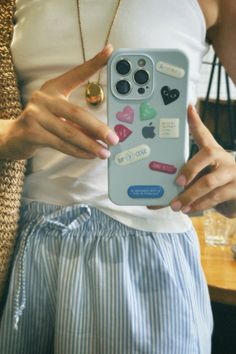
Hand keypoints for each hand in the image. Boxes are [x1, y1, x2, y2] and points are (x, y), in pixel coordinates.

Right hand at [0, 44, 118, 159]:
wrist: (13, 136)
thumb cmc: (42, 123)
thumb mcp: (59, 115)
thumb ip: (78, 120)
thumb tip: (104, 133)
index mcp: (53, 88)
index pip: (76, 74)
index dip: (93, 63)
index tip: (109, 51)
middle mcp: (44, 98)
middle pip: (77, 113)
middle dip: (98, 128)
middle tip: (114, 139)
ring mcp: (36, 115)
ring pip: (69, 132)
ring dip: (90, 145)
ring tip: (104, 153)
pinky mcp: (32, 132)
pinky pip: (60, 144)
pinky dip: (77, 152)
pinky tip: (89, 155)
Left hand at [170, 105, 235, 217]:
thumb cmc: (211, 183)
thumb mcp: (197, 179)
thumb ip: (178, 187)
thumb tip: (150, 201)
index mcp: (211, 150)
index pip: (203, 133)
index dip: (195, 121)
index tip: (187, 107)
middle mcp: (222, 157)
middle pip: (206, 154)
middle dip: (189, 169)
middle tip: (176, 182)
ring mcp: (231, 172)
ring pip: (209, 182)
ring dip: (190, 195)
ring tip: (176, 205)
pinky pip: (216, 197)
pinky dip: (200, 204)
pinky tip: (189, 209)